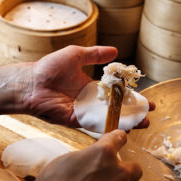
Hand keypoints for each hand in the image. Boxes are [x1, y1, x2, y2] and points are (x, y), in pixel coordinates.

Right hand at [22, 130, 141, 180]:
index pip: (119, 137)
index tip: (118, 141)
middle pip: (134, 167)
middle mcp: (119, 171)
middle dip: (125, 171)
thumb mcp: (64, 162)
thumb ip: (86, 156)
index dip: (118, 139)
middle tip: (110, 178)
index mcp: (103, 153)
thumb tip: (94, 158)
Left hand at [23, 45, 153, 126]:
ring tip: (143, 123)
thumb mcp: (76, 55)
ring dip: (125, 121)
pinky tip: (124, 129)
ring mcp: (83, 111)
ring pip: (108, 118)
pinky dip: (109, 127)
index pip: (115, 92)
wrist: (31, 82)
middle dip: (132, 111)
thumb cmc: (50, 67)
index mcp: (91, 86)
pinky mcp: (76, 120)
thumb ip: (95, 54)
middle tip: (148, 114)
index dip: (130, 95)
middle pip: (115, 108)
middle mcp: (89, 100)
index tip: (144, 97)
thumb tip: (115, 51)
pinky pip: (95, 125)